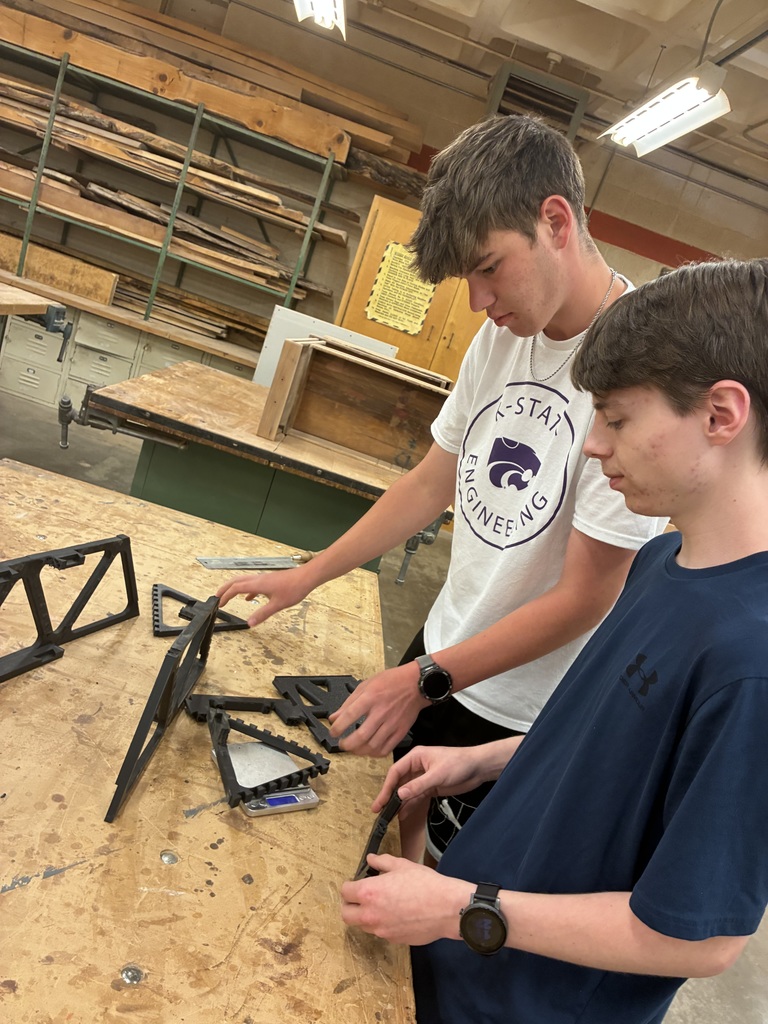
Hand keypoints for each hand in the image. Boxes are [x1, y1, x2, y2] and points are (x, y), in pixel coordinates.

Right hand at [215, 566, 313, 626]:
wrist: (306, 577)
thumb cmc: (294, 588)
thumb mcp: (277, 605)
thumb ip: (262, 614)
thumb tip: (250, 623)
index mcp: (257, 584)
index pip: (235, 588)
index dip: (225, 596)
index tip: (218, 603)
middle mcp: (258, 579)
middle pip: (236, 581)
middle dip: (224, 589)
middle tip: (216, 597)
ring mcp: (264, 578)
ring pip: (244, 581)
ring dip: (234, 588)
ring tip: (228, 596)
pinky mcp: (269, 580)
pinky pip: (253, 584)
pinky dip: (247, 590)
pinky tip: (250, 597)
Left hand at [328, 662, 426, 756]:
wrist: (416, 684)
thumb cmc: (392, 682)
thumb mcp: (366, 685)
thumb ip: (349, 702)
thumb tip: (334, 717)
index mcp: (370, 697)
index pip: (349, 716)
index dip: (338, 727)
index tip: (333, 732)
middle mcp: (381, 712)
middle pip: (361, 736)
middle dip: (347, 744)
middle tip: (342, 744)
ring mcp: (392, 723)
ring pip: (373, 746)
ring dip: (359, 751)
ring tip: (354, 748)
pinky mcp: (401, 731)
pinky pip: (387, 749)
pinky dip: (375, 754)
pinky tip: (369, 750)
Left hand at [340, 854, 466, 944]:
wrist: (446, 908)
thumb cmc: (425, 884)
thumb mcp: (402, 865)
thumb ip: (382, 862)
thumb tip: (371, 859)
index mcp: (369, 892)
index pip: (345, 892)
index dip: (349, 886)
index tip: (355, 883)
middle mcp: (371, 914)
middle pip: (346, 915)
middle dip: (350, 905)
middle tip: (360, 897)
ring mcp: (381, 930)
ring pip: (363, 926)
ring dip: (366, 916)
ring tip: (381, 905)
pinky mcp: (393, 940)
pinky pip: (381, 932)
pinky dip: (383, 925)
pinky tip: (396, 915)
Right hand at [371, 744, 496, 813]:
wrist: (478, 768)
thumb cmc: (459, 764)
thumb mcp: (438, 775)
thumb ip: (418, 785)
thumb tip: (399, 794)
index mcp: (416, 757)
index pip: (396, 772)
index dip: (387, 787)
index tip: (380, 801)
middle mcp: (417, 767)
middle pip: (399, 782)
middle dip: (389, 796)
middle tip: (378, 810)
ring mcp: (423, 778)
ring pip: (407, 791)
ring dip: (398, 802)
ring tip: (388, 816)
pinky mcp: (431, 787)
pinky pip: (416, 797)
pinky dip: (409, 805)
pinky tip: (402, 814)